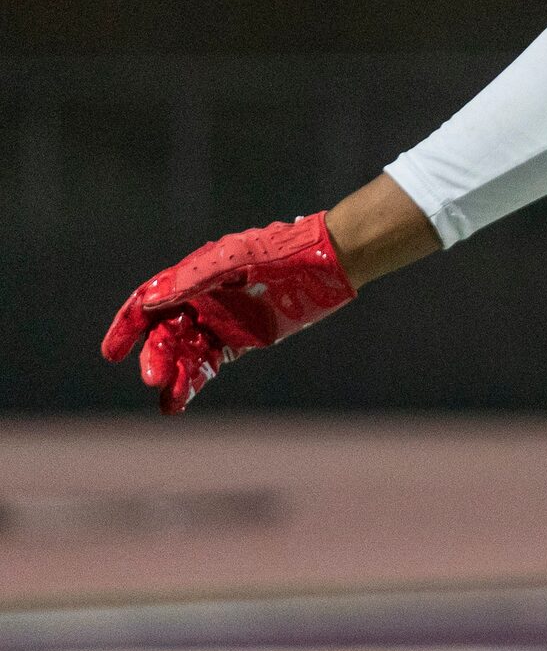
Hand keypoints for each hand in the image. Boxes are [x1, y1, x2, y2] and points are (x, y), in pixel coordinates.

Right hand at [102, 214, 356, 412]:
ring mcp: (221, 320)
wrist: (330, 261)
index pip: (149, 304)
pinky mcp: (243, 338)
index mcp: (193, 277)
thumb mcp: (234, 259)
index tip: (112, 353)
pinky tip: (180, 400)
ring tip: (168, 400)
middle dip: (156, 356)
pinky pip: (210, 362)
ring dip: (174, 375)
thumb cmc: (281, 250)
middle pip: (165, 334)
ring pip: (186, 353)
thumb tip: (149, 300)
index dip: (128, 327)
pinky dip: (195, 381)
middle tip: (153, 377)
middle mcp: (201, 300)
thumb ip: (194, 279)